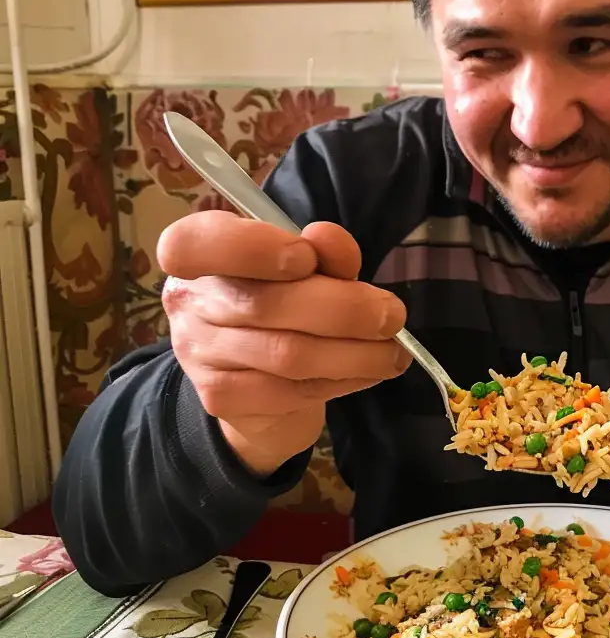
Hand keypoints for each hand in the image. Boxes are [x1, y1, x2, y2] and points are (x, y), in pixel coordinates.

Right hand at [159, 213, 413, 475]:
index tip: (306, 256)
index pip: (194, 243)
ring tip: (393, 352)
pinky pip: (291, 391)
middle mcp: (188, 302)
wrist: (261, 386)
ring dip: (354, 354)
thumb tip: (332, 240)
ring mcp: (199, 354)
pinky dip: (342, 381)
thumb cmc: (285, 309)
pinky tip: (368, 373)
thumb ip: (322, 253)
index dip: (252, 248)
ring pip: (286, 354)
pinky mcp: (221, 398)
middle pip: (263, 304)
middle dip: (342, 309)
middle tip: (392, 316)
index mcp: (198, 253)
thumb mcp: (306, 271)